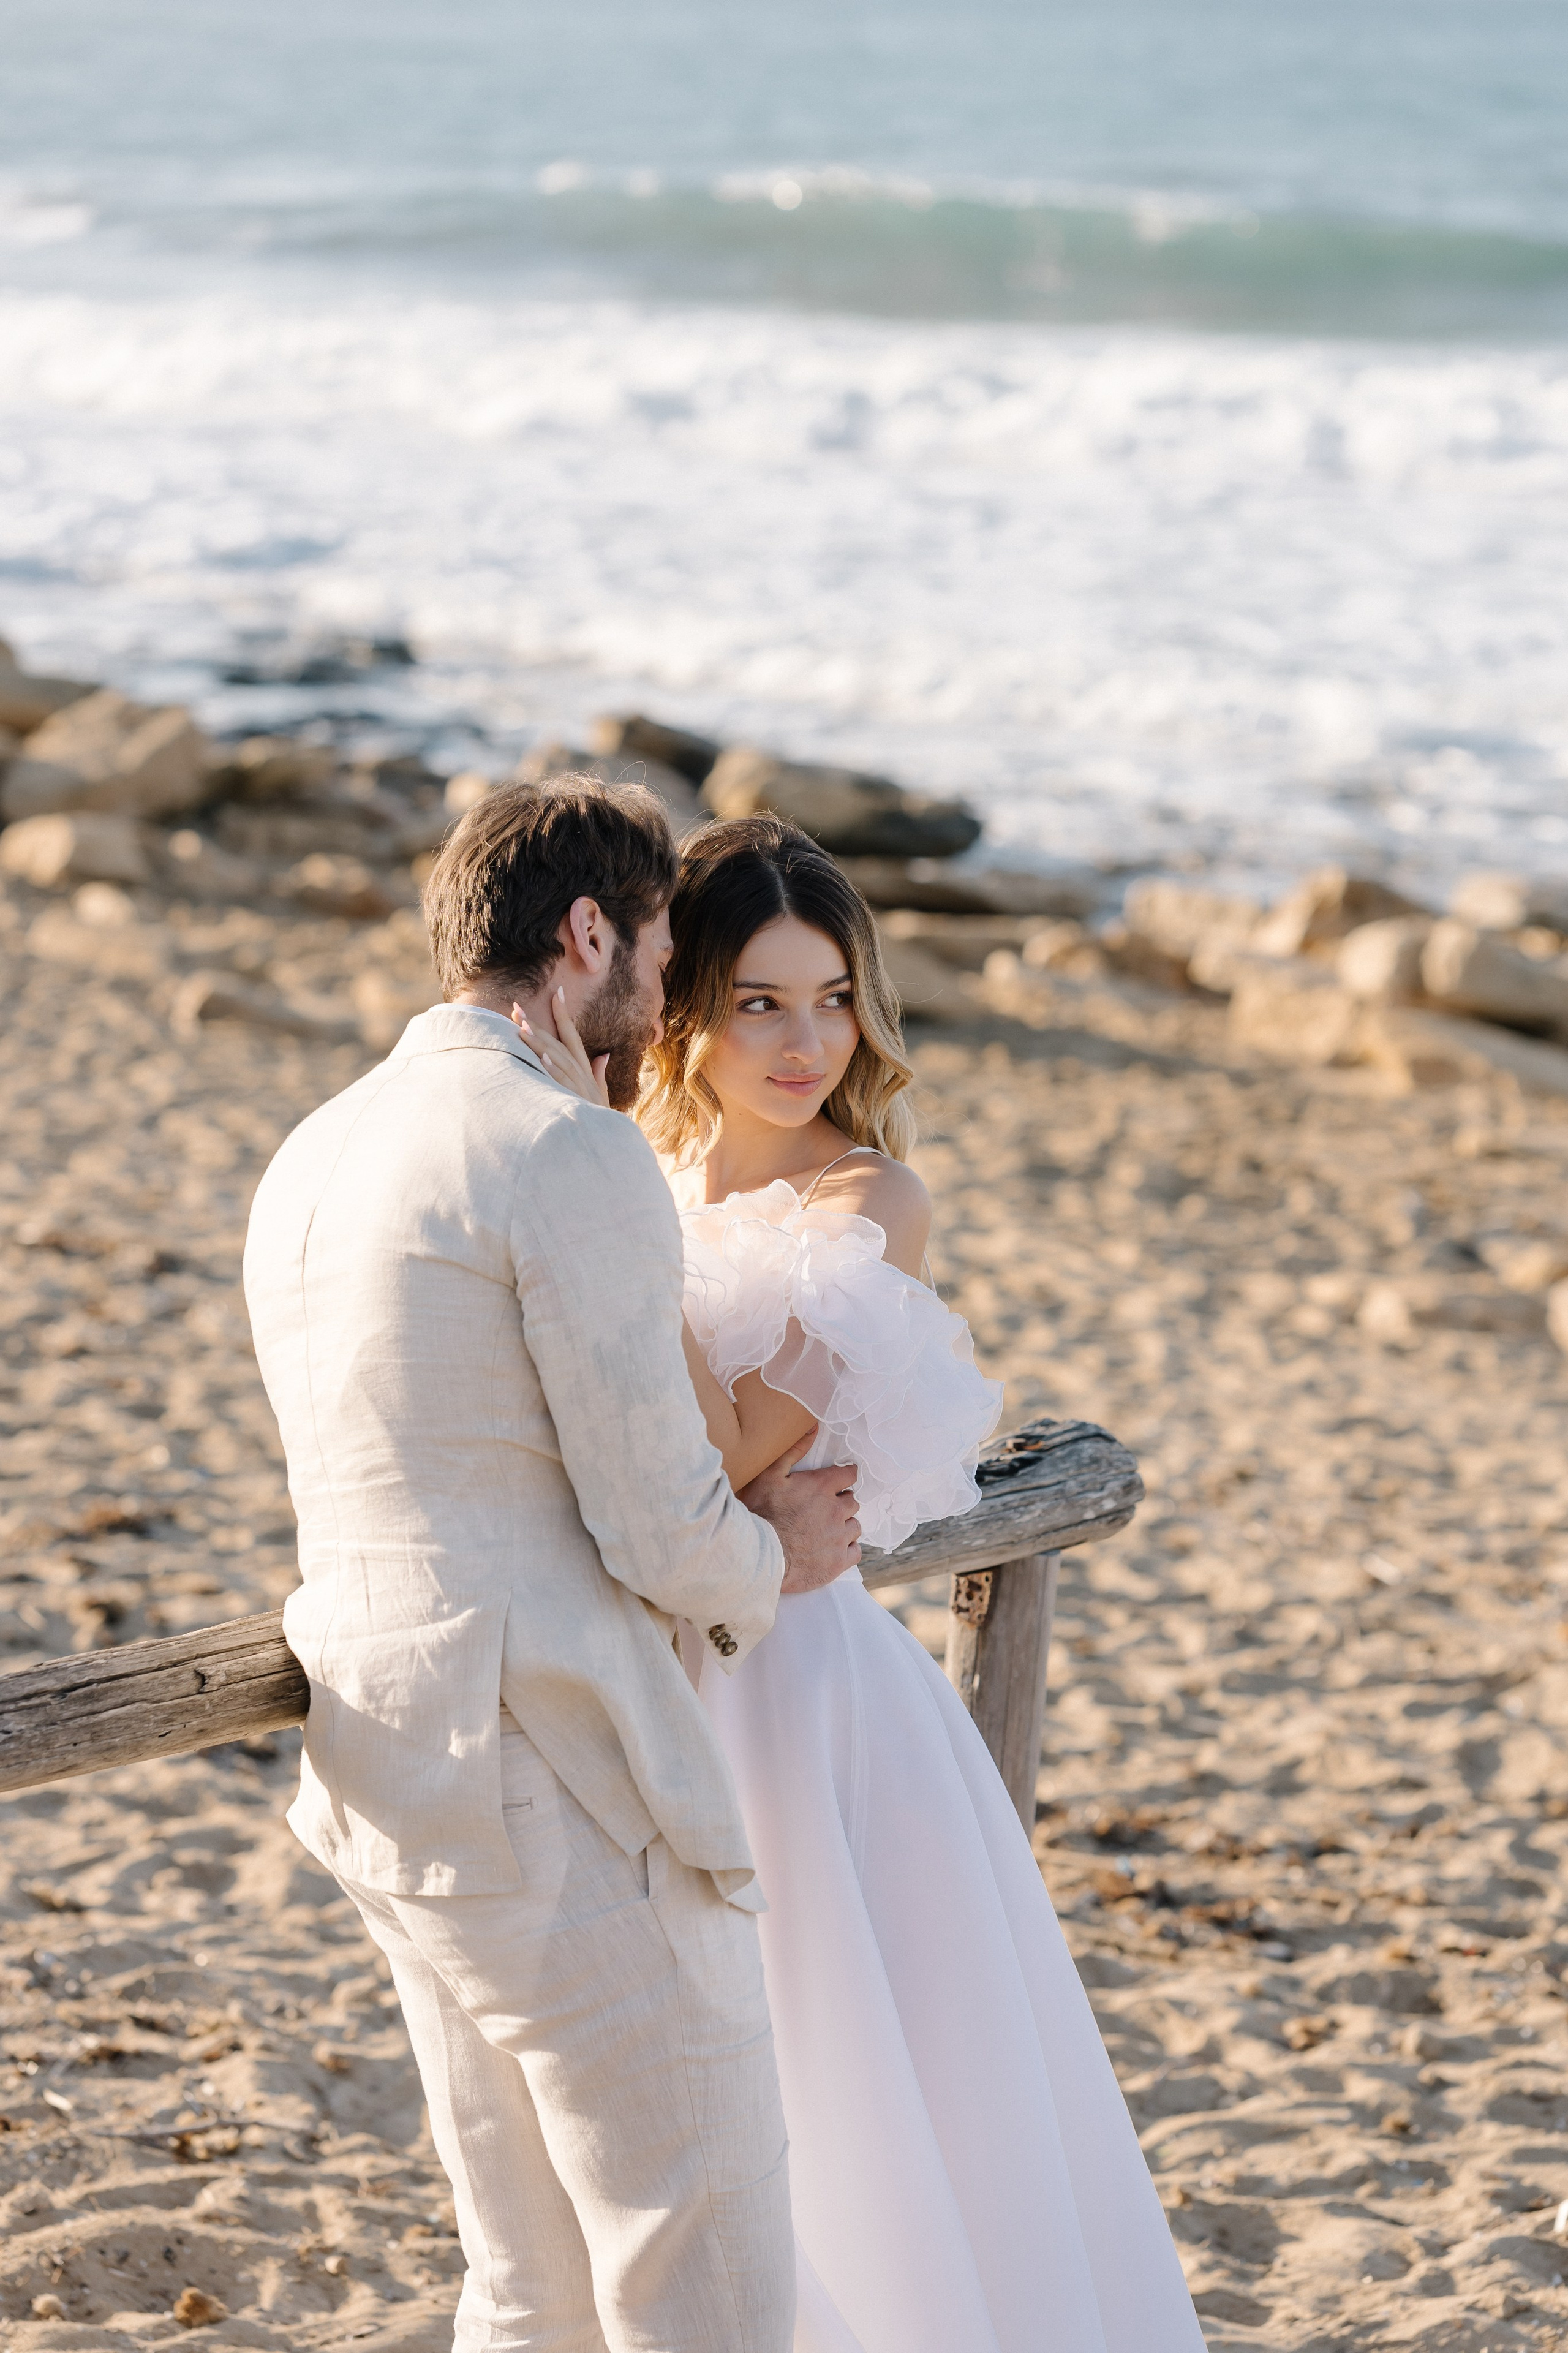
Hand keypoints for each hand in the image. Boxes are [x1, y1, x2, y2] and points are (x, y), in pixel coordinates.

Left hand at [511, 988, 610, 1108]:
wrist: (607, 1140)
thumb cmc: (599, 1118)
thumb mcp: (601, 1095)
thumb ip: (599, 1074)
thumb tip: (605, 1056)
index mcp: (585, 1068)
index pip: (572, 1034)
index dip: (564, 1013)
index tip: (555, 992)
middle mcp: (581, 1072)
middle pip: (557, 1042)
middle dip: (537, 1024)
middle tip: (517, 1008)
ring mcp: (577, 1085)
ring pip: (556, 1058)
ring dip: (540, 1042)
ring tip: (522, 1027)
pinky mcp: (573, 1100)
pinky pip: (561, 1083)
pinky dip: (553, 1070)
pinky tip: (541, 1058)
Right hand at [740, 1428, 859, 1594]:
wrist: (758, 1557)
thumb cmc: (760, 1514)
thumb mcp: (770, 1476)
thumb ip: (794, 1451)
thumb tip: (814, 1427)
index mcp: (822, 1487)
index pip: (850, 1474)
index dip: (844, 1477)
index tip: (839, 1481)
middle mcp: (837, 1509)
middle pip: (852, 1501)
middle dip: (841, 1503)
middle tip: (824, 1510)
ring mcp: (840, 1536)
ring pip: (855, 1526)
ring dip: (844, 1526)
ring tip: (826, 1531)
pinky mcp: (839, 1561)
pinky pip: (856, 1551)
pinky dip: (847, 1549)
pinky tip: (832, 1550)